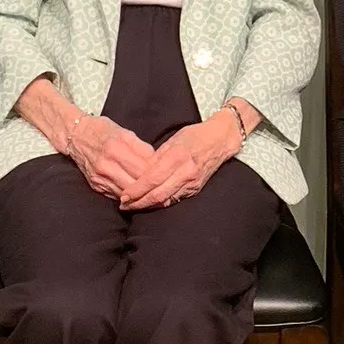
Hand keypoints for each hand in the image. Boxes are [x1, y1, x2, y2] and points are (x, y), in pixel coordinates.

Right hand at [65, 113, 157, 200]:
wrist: (75, 136)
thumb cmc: (102, 131)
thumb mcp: (125, 132)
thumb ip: (142, 148)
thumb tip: (157, 162)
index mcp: (116, 149)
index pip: (143, 168)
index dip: (157, 174)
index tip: (167, 175)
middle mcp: (107, 165)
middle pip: (136, 184)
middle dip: (151, 187)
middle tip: (164, 188)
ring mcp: (100, 178)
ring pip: (127, 194)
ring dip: (141, 195)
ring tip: (154, 194)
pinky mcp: (96, 186)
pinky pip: (116, 196)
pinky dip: (128, 197)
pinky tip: (138, 196)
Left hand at [119, 112, 240, 210]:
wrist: (219, 140)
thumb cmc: (193, 136)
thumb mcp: (172, 141)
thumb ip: (155, 158)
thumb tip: (139, 173)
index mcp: (177, 157)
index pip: (152, 179)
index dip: (136, 190)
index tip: (123, 195)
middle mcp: (186, 172)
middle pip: (158, 194)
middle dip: (139, 202)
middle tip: (124, 205)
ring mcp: (192, 182)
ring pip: (166, 200)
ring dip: (148, 206)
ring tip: (133, 206)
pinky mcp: (196, 189)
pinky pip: (174, 199)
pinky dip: (160, 203)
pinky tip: (149, 203)